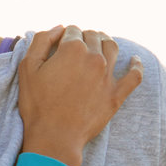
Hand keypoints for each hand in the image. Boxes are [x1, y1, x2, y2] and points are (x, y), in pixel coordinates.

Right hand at [16, 24, 143, 165]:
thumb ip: (41, 41)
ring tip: (100, 43)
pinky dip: (137, 65)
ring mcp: (108, 76)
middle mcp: (94, 58)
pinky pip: (134, 76)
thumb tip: (59, 28)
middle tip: (77, 43)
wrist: (55, 137)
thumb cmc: (37, 104)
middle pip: (93, 36)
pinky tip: (135, 60)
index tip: (60, 42)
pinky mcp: (116, 95)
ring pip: (112, 48)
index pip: (72, 30)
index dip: (65, 34)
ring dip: (105, 41)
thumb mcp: (28, 68)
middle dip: (85, 36)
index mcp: (72, 49)